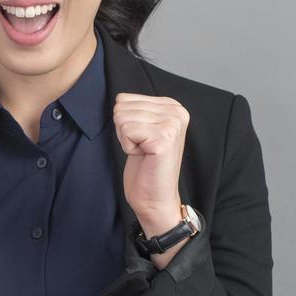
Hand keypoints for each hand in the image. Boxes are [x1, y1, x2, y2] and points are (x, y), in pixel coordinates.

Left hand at [112, 91, 187, 225]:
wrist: (155, 197)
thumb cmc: (146, 165)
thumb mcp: (142, 128)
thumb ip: (135, 109)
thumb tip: (119, 98)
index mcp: (172, 105)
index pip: (124, 98)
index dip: (125, 123)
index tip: (142, 139)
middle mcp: (177, 111)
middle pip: (121, 107)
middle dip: (124, 131)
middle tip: (142, 148)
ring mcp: (172, 124)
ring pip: (121, 118)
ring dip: (126, 139)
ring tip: (144, 152)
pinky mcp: (164, 138)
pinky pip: (125, 131)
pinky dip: (128, 147)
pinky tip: (144, 156)